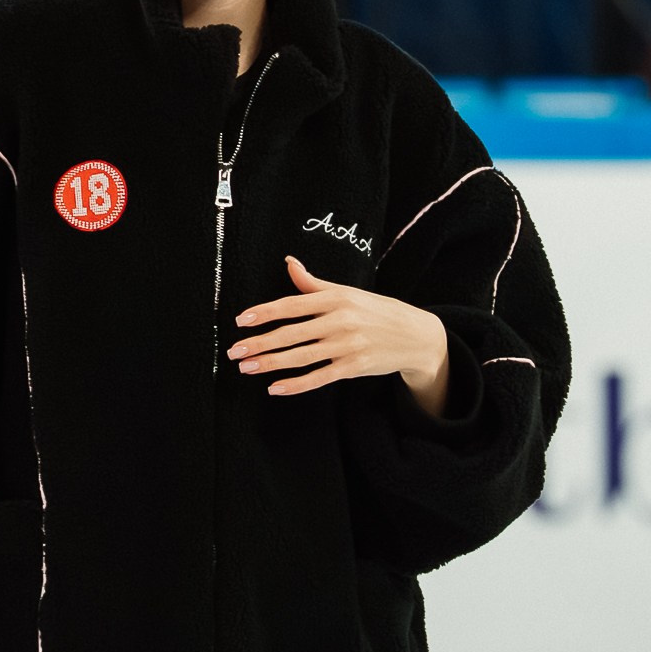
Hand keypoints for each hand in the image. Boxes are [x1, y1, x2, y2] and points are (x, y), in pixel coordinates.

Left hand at [227, 255, 452, 413]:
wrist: (416, 335)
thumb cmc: (376, 311)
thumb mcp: (347, 292)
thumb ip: (314, 283)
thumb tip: (289, 263)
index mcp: (336, 299)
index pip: (293, 304)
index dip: (265, 312)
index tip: (241, 320)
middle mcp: (340, 321)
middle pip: (292, 333)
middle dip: (260, 342)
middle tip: (234, 351)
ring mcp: (347, 345)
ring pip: (301, 357)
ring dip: (271, 363)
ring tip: (247, 367)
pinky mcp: (354, 367)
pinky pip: (320, 377)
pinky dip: (296, 385)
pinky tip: (275, 388)